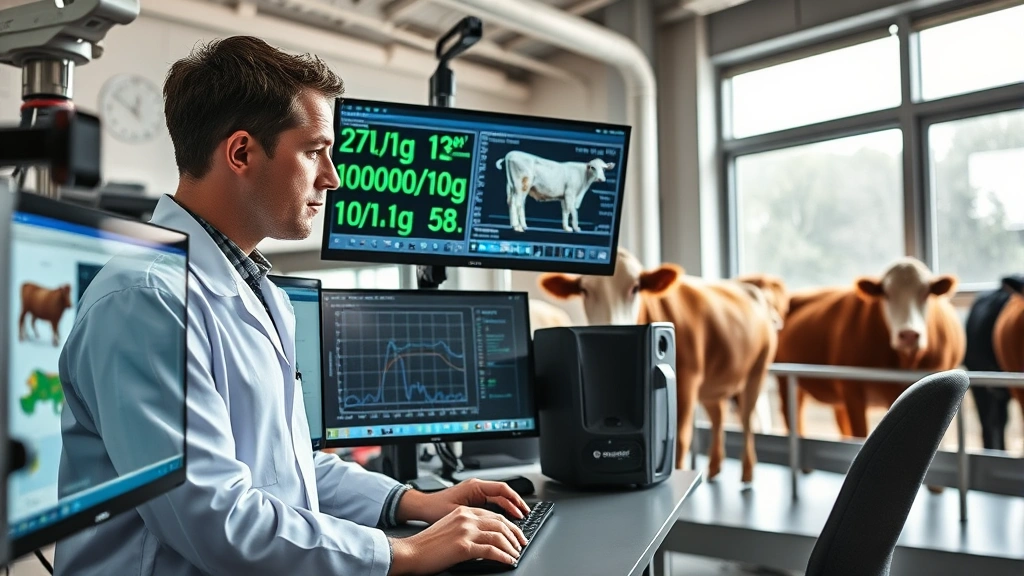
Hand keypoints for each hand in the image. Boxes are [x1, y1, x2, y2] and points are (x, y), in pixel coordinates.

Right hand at [387, 505, 527, 575]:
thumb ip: (467, 526)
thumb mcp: (450, 527)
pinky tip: (508, 560)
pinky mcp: (464, 547)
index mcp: (463, 512)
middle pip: (500, 523)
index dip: (509, 525)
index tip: (515, 534)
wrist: (411, 552)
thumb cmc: (427, 544)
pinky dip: (503, 556)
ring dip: (511, 547)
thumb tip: (486, 535)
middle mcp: (466, 518)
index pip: (494, 515)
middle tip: (521, 544)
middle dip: (515, 535)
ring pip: (499, 536)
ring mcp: (465, 531)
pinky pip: (491, 551)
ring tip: (515, 554)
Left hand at [397, 477, 530, 523]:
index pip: (501, 489)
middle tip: (524, 515)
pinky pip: (491, 501)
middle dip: (515, 504)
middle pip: (502, 493)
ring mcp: (474, 492)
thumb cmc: (435, 508)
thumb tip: (494, 521)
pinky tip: (504, 517)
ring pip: (498, 498)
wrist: (423, 508)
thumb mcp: (459, 513)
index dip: (514, 499)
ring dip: (509, 506)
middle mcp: (476, 487)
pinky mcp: (472, 498)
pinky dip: (500, 508)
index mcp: (474, 486)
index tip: (522, 510)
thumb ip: (477, 515)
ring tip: (518, 517)